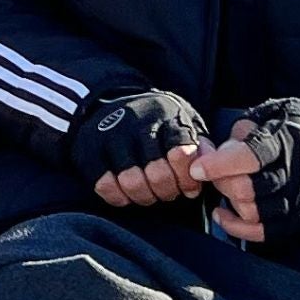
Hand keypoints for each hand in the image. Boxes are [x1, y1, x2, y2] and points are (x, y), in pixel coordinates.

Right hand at [68, 90, 208, 209]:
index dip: (187, 178)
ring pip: (131, 183)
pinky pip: (105, 186)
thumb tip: (209, 167)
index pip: (182, 152)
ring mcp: (111, 137)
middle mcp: (137, 123)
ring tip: (149, 194)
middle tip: (168, 193)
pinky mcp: (90, 151)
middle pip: (157, 174)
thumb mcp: (182, 120)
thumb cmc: (154, 121)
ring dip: (145, 197)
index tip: (189, 188)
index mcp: (165, 115)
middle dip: (167, 192)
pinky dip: (119, 197)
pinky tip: (127, 194)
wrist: (106, 102)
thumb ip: (199, 144)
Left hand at [192, 99, 299, 243]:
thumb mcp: (272, 115)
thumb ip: (241, 132)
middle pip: (244, 189)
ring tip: (222, 187)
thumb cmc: (299, 127)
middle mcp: (293, 174)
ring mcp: (298, 200)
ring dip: (229, 200)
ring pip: (251, 212)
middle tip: (212, 171)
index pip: (248, 157)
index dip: (217, 164)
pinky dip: (236, 227)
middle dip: (220, 181)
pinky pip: (261, 232)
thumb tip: (209, 150)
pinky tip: (223, 213)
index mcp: (285, 144)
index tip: (197, 166)